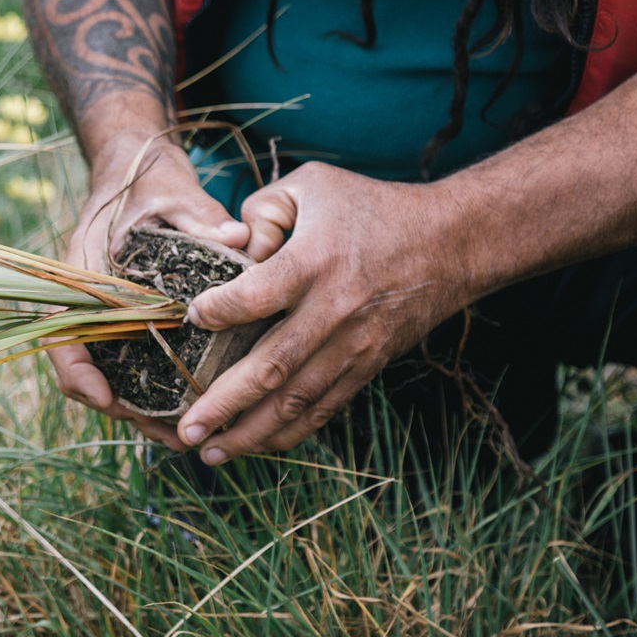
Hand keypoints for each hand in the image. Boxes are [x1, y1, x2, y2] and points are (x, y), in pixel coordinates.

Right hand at [49, 136, 249, 447]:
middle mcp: (87, 304)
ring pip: (116, 377)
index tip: (106, 399)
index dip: (78, 373)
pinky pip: (136, 366)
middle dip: (128, 410)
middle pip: (91, 373)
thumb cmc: (148, 180)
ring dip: (146, 410)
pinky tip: (197, 405)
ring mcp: (108, 317)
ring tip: (189, 436)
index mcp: (79, 276)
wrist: (141, 167)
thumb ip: (198, 215)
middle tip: (172, 436)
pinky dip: (159, 391)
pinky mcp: (132, 322)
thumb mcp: (171, 192)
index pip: (60, 335)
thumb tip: (235, 236)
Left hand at [174, 162, 472, 463]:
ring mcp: (354, 345)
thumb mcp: (312, 185)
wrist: (451, 242)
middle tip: (185, 429)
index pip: (257, 296)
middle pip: (272, 367)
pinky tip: (257, 444)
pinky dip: (290, 431)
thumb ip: (262, 210)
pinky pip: (325, 407)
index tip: (191, 320)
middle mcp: (334, 310)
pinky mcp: (368, 365)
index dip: (219, 312)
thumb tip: (229, 249)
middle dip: (224, 403)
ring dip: (251, 432)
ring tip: (210, 452)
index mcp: (315, 261)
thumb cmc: (371, 208)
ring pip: (297, 400)